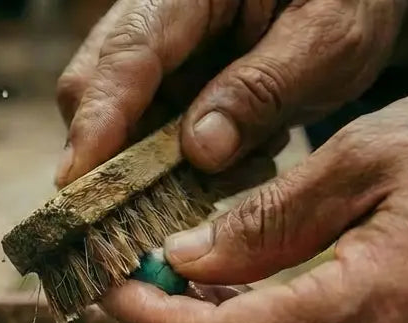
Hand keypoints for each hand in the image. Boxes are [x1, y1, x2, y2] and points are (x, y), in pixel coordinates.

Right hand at [55, 0, 407, 186]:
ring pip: (120, 121)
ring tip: (247, 163)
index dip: (97, 125)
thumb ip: (261, 91)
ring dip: (160, 167)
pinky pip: (151, 134)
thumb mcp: (328, 41)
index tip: (79, 188)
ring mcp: (158, 52)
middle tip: (150, 217)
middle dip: (114, 159)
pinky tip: (246, 158)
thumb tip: (197, 151)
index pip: (124, 57)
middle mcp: (155, 16)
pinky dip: (186, 163)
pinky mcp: (170, 82)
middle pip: (95, 90)